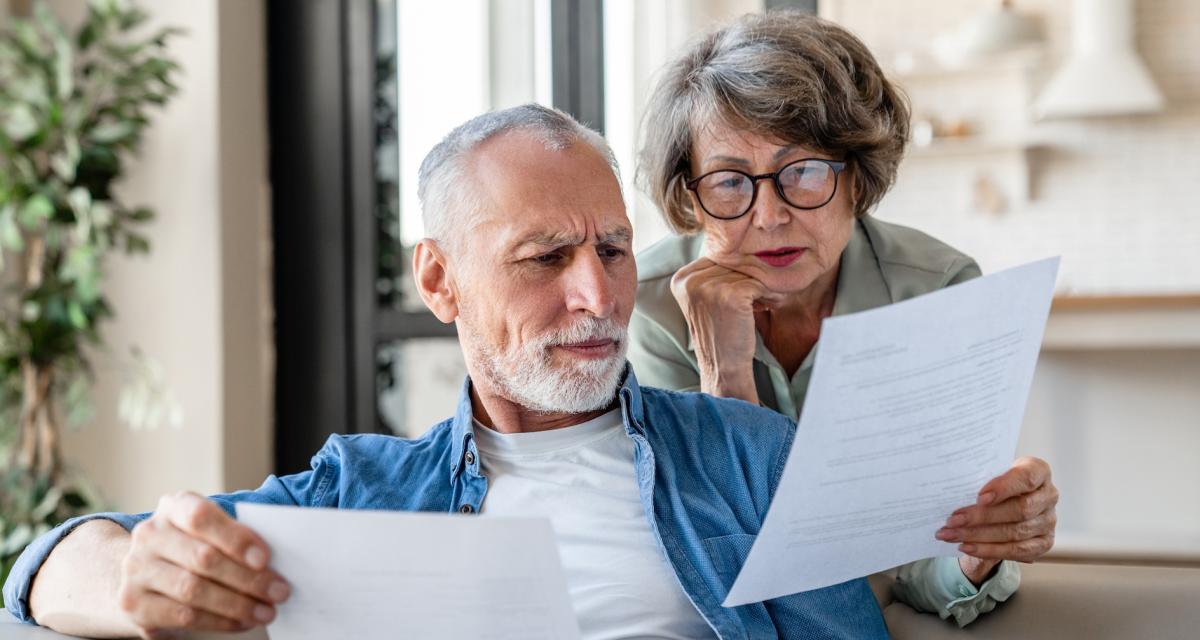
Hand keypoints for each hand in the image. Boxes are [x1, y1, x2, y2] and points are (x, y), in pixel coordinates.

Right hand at [117, 492, 289, 637]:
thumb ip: (235, 537)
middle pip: (203, 558)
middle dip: (248, 578)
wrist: (146, 573)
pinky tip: (242, 622)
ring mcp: (137, 569)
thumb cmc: (194, 546)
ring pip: (193, 590)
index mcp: (173, 507)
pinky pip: (183, 616)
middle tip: (279, 591)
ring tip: (266, 611)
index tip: (265, 559)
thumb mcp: (212, 532)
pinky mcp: (134, 603)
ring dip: (238, 604)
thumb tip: (272, 563)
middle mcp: (149, 535)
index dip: (235, 538)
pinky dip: (219, 621)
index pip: (201, 516)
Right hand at [670, 257, 781, 400]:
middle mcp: (690, 280)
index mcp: (681, 279)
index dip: (735, 272)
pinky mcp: (730, 295)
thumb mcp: (706, 299)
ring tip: (763, 302)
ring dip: (761, 285)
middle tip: (759, 296)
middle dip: (750, 277)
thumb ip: (713, 273)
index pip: (717, 257)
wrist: (724, 367)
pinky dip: (769, 293)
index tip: (744, 290)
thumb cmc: (721, 333)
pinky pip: (759, 282)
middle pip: (732, 262)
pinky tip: (767, 306)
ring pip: (748, 271)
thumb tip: (739, 245)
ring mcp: (708, 287)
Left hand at [936, 457, 1057, 583]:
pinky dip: (989, 550)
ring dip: (979, 536)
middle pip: (1019, 510)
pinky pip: (1016, 551)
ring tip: (952, 535)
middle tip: (953, 520)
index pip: (1025, 478)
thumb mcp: (990, 473)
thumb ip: (980, 479)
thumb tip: (953, 492)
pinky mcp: (1044, 542)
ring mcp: (1049, 521)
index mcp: (1038, 471)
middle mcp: (1049, 495)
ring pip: (1015, 533)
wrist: (1007, 500)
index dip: (1003, 488)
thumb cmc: (995, 482)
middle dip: (982, 517)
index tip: (979, 497)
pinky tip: (967, 547)